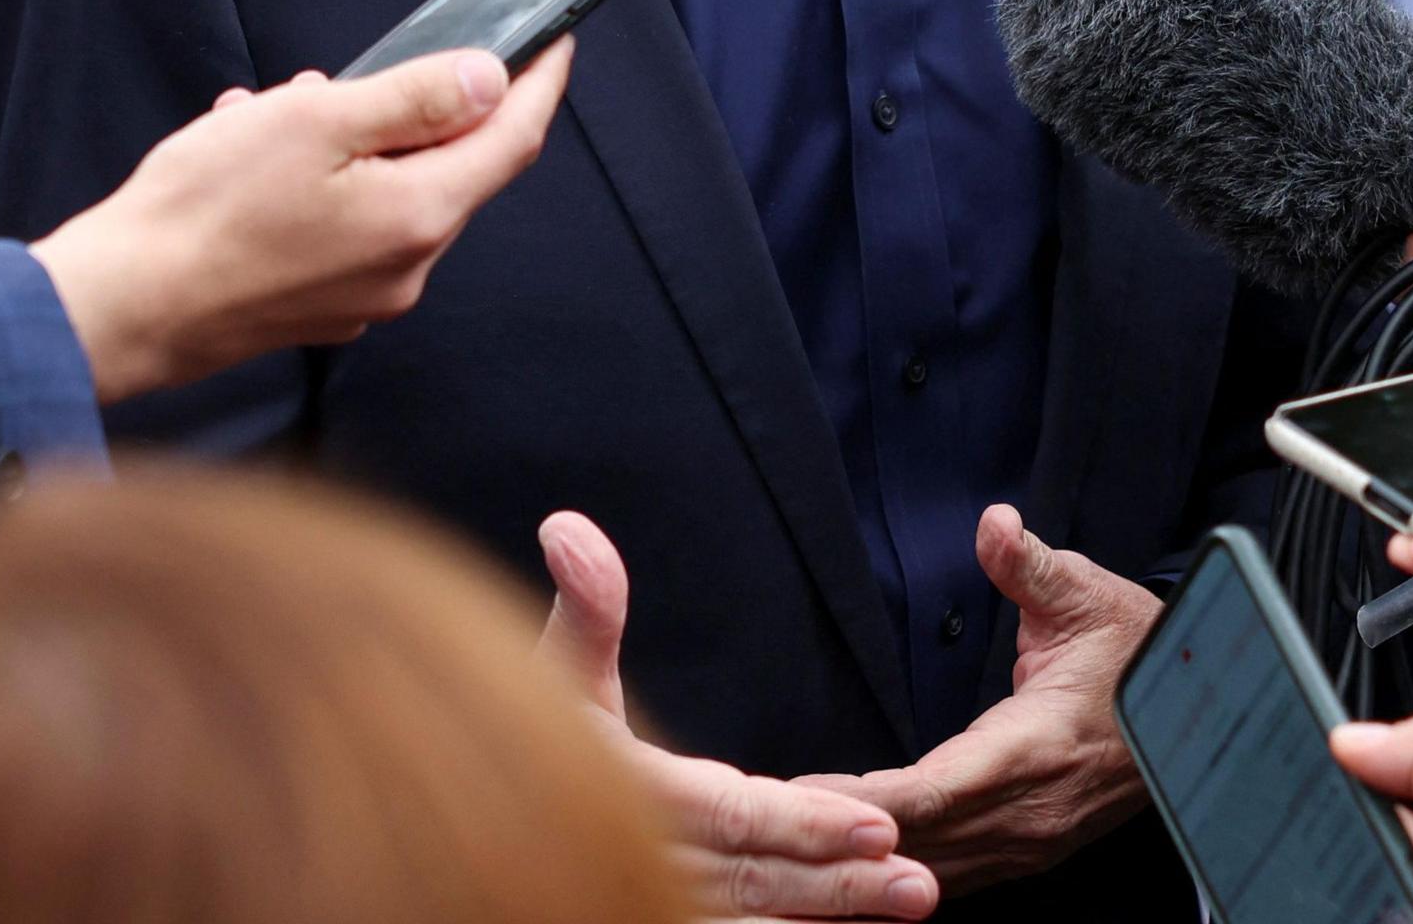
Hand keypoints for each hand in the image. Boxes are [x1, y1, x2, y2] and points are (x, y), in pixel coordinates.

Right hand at [30, 42, 567, 399]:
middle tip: (346, 78)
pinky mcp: (318, 306)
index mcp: (420, 217)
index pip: (513, 140)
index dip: (539, 84)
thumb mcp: (317, 123)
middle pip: (448, 168)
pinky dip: (317, 183)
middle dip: (410, 111)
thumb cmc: (204, 213)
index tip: (555, 42)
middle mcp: (406, 267)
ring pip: (386, 192)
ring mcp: (363, 295)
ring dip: (349, 142)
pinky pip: (343, 226)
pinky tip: (252, 157)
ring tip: (273, 114)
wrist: (117, 309)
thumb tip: (491, 77)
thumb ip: (414, 98)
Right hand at [537, 512, 939, 920]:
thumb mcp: (552, 679)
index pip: (732, 817)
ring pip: (756, 917)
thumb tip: (568, 528)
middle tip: (919, 887)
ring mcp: (656, 902)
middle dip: (842, 884)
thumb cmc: (528, 748)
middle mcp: (650, 860)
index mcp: (637, 794)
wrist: (493, 834)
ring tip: (910, 906)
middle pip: (757, 880)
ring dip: (833, 916)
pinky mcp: (663, 919)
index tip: (879, 826)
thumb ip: (584, 614)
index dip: (805, 825)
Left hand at [801, 504, 1157, 892]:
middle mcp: (1026, 812)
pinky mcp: (1029, 851)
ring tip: (793, 852)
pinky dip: (899, 873)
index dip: (858, 801)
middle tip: (764, 826)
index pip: (928, 792)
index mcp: (1030, 751)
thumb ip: (1028, 566)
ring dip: (865, 867)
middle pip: (913, 845)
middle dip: (840, 840)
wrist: (1211, 713)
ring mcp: (1029, 842)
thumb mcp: (1088, 597)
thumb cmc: (1143, 655)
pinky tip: (856, 870)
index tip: (797, 794)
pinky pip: (952, 875)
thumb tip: (994, 524)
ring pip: (929, 872)